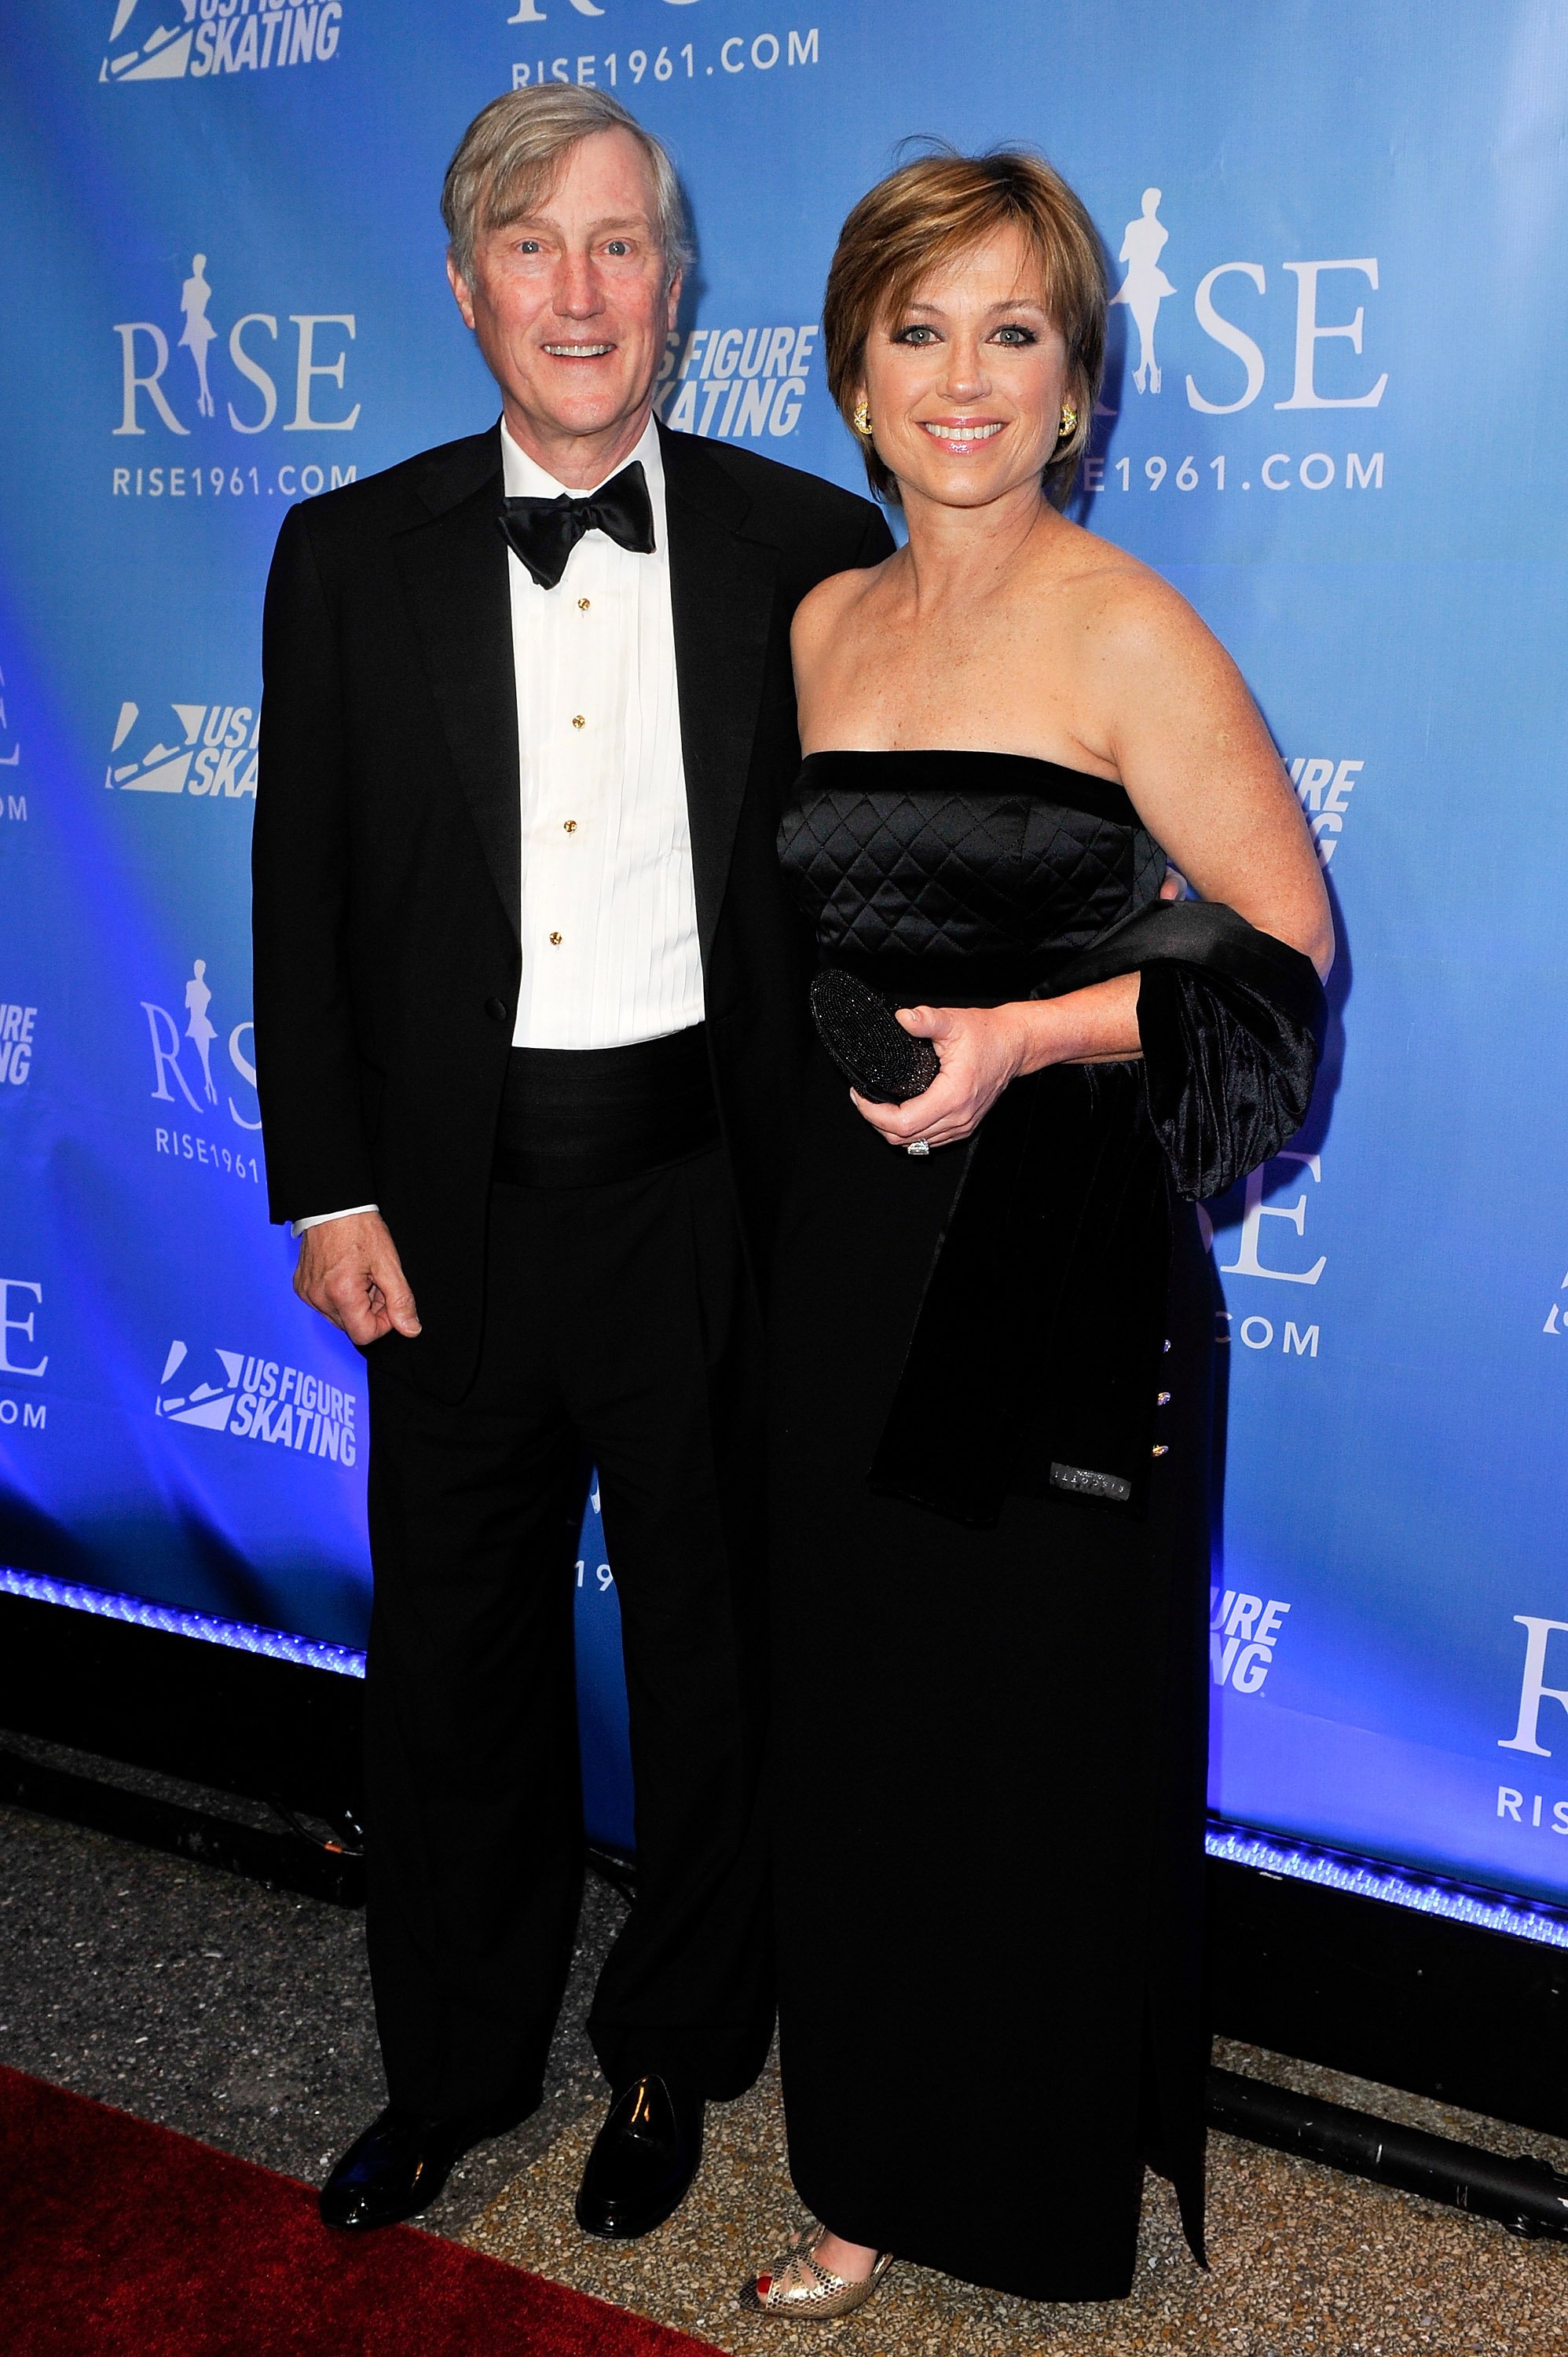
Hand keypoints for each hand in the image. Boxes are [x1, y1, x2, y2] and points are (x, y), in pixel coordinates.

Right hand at [294, 1210, 420, 1344]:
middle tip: (376, 1281)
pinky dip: (339, 1296)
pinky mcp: (301, 1287)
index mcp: (341, 1294)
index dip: (383, 1323)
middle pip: (351, 1326)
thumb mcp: (388, 1264)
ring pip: (339, 1317)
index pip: (364, 1335)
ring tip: (361, 1275)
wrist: (332, 1206)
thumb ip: (400, 1300)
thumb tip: (410, 1329)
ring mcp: (307, 1293)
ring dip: (355, 1304)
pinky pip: (325, 1304)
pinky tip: (346, 1274)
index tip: (388, 1300)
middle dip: (370, 1310)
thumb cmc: (359, 1229)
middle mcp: (319, 1298)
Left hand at [850, 1004, 1030, 1151]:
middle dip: (876, 1122)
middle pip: (904, 1139)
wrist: (1014, 1045)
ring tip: (876, 1105)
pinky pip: (929, 1140)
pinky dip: (909, 1132)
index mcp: (953, 1096)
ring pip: (915, 1144)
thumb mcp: (953, 1021)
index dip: (873, 1113)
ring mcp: (962, 1125)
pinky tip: (898, 1113)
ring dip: (891, 1129)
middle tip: (862, 1098)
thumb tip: (903, 1018)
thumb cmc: (988, 1035)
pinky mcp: (964, 1126)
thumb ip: (926, 1019)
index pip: (902, 1123)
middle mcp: (958, 1117)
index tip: (859, 1096)